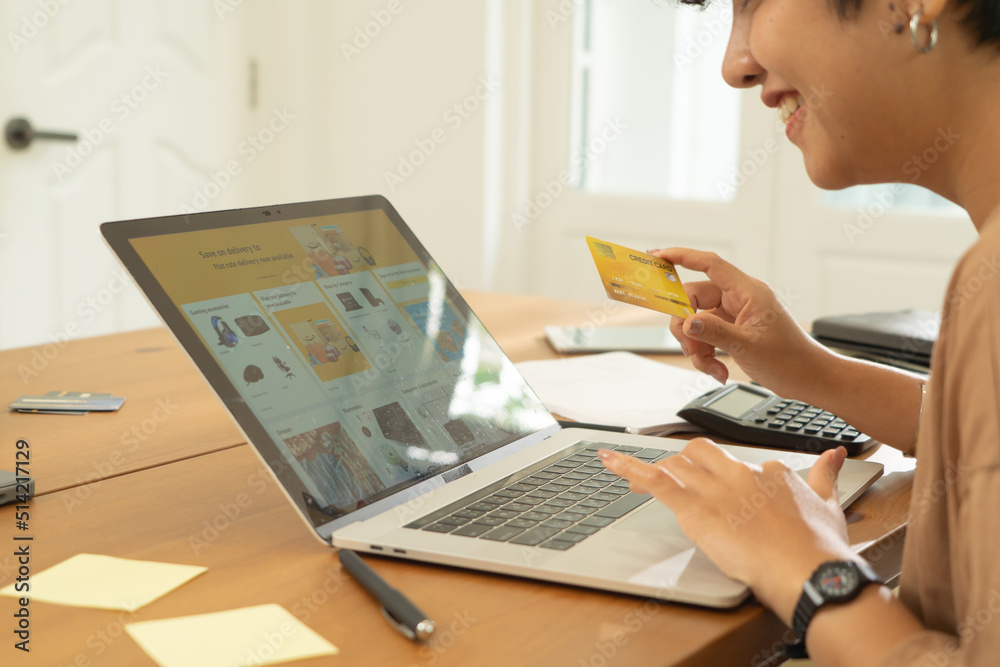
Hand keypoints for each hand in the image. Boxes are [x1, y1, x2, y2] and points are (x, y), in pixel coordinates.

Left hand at [600, 439, 854, 623]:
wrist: (809, 569)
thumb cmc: (819, 547)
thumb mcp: (828, 503)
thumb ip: (826, 475)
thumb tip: (835, 454)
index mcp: (766, 473)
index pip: (734, 464)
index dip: (716, 475)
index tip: (713, 487)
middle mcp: (737, 474)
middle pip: (699, 454)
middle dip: (683, 463)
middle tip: (672, 481)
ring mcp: (714, 488)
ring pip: (676, 465)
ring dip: (653, 470)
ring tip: (633, 479)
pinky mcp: (694, 507)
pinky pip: (654, 479)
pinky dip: (627, 467)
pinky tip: (608, 461)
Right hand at [651, 248, 831, 399]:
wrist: (809, 379)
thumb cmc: (791, 360)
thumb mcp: (749, 347)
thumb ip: (715, 331)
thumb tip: (687, 321)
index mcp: (748, 292)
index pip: (710, 264)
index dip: (682, 256)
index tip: (658, 256)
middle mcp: (739, 299)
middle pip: (693, 299)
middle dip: (687, 327)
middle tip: (691, 349)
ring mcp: (734, 315)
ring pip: (696, 321)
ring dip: (696, 346)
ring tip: (710, 366)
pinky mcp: (732, 331)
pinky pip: (705, 336)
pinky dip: (705, 355)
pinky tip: (717, 370)